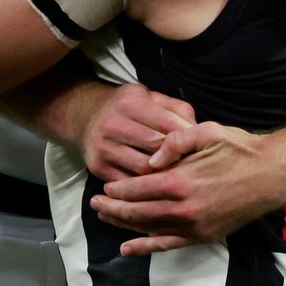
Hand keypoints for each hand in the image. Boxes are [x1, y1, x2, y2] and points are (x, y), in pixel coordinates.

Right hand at [79, 83, 195, 181]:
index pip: (166, 123)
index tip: (200, 147)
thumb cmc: (127, 108)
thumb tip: (197, 130)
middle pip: (155, 148)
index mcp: (130, 104)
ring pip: (143, 170)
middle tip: (194, 167)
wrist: (86, 117)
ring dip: (163, 176)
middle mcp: (114, 125)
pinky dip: (145, 188)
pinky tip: (158, 188)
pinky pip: (127, 184)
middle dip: (177, 158)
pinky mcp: (98, 167)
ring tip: (179, 178)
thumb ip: (175, 109)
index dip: (186, 137)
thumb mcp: (148, 97)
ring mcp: (104, 148)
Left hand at [90, 121, 281, 253]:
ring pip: (149, 228)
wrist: (271, 174)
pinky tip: (128, 248)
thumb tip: (151, 158)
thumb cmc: (238, 148)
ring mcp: (195, 225)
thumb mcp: (205, 131)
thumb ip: (174, 141)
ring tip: (104, 219)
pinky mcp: (204, 235)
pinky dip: (146, 247)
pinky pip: (169, 244)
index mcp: (181, 180)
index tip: (104, 188)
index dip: (118, 190)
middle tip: (94, 204)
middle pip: (138, 211)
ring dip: (124, 225)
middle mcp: (184, 208)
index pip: (138, 189)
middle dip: (113, 208)